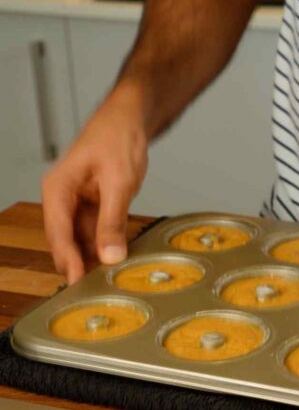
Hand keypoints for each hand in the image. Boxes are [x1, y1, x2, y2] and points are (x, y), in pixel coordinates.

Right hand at [42, 84, 147, 282]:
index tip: (79, 284)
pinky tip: (116, 259)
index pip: (58, 233)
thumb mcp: (119, 183)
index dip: (69, 261)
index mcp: (58, 189)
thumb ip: (113, 221)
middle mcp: (61, 198)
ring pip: (79, 241)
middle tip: (95, 290)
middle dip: (78, 265)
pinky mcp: (91, 206)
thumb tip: (110, 255)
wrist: (130, 119)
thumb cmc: (117, 138)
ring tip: (108, 280)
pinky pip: (94, 233)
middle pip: (64, 241)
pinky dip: (104, 246)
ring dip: (92, 258)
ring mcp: (76, 203)